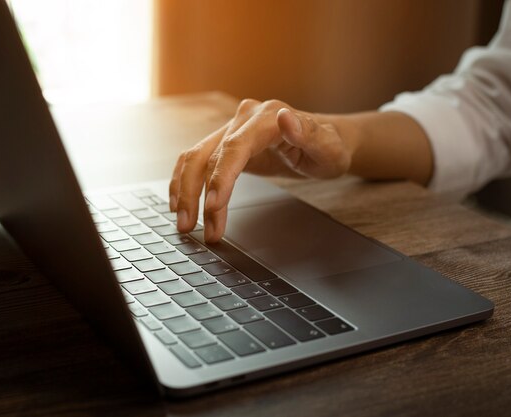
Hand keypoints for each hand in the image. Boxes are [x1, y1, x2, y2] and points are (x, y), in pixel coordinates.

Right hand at [168, 98, 353, 241]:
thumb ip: (309, 133)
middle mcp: (244, 118)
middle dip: (194, 192)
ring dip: (184, 191)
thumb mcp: (330, 146)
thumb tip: (286, 118)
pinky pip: (197, 160)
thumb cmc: (331, 147)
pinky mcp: (226, 144)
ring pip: (195, 157)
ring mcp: (232, 129)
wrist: (326, 141)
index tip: (213, 205)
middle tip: (190, 226)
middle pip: (207, 154)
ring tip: (184, 223)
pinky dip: (184, 182)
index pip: (235, 147)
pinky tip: (180, 204)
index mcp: (267, 116)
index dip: (221, 177)